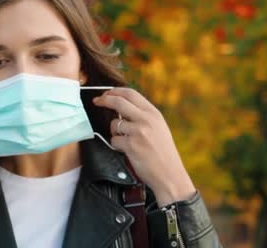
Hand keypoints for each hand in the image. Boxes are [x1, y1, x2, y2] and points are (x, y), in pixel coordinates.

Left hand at [93, 88, 195, 206]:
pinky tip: (128, 151)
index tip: (106, 94)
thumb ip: (142, 116)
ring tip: (127, 141)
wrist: (170, 174)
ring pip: (114, 123)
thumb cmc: (162, 153)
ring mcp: (138, 132)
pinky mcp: (131, 145)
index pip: (131, 94)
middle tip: (97, 101)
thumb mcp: (158, 128)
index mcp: (154, 114)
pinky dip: (117, 145)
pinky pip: (114, 140)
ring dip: (115, 132)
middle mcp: (147, 120)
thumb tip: (120, 107)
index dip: (115, 91)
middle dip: (104, 99)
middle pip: (119, 102)